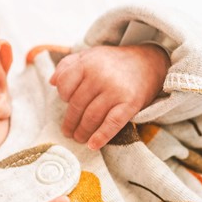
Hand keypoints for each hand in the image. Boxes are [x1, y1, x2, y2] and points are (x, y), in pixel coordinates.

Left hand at [49, 44, 169, 149]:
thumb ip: (68, 65)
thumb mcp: (90, 56)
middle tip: (67, 132)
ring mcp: (115, 90)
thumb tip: (52, 82)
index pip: (64, 86)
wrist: (149, 62)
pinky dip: (101, 137)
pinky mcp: (130, 104)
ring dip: (82, 132)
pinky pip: (112, 124)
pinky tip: (93, 145)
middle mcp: (100, 76)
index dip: (63, 97)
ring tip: (78, 138)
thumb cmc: (113, 62)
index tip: (67, 104)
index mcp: (87, 63)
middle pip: (77, 106)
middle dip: (70, 122)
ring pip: (91, 117)